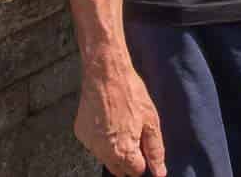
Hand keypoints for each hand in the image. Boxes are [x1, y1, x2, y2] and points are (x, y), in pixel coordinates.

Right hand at [75, 59, 166, 176]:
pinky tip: (108, 120)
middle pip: (119, 169)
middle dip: (128, 159)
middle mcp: (103, 153)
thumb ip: (155, 150)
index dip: (142, 159)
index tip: (143, 144)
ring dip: (114, 149)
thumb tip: (159, 172)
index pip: (136, 172)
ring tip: (120, 124)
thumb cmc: (130, 93)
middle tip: (133, 135)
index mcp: (123, 152)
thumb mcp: (150, 121)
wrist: (105, 73)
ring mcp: (90, 144)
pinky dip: (101, 139)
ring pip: (105, 157)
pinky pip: (94, 144)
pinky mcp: (81, 133)